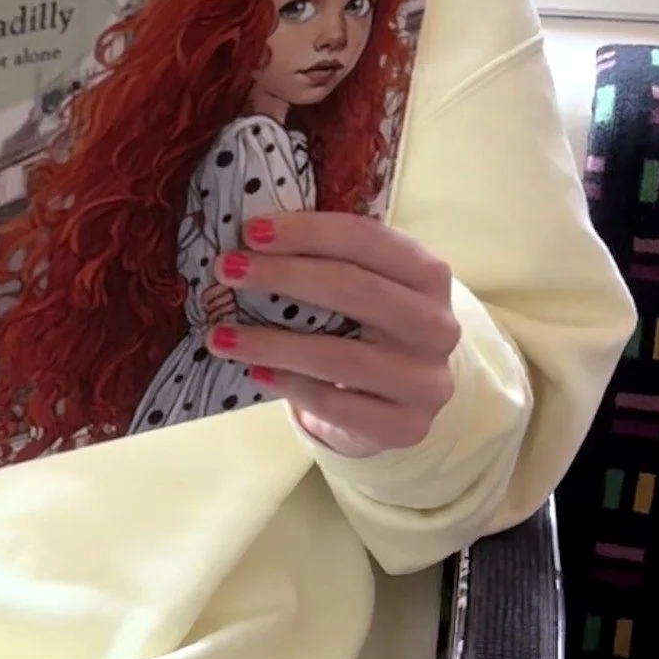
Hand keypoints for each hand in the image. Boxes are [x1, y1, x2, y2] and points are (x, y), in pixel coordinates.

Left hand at [207, 212, 458, 458]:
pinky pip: (338, 406)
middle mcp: (438, 326)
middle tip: (227, 270)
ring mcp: (426, 381)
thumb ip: (325, 260)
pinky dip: (291, 386)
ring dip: (272, 343)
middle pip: (357, 291)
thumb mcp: (362, 285)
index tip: (250, 230)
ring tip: (220, 335)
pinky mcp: (407, 428)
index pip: (367, 240)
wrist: (397, 400)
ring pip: (343, 356)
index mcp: (428, 274)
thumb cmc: (366, 327)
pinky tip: (255, 372)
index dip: (308, 232)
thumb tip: (250, 241)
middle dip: (283, 276)